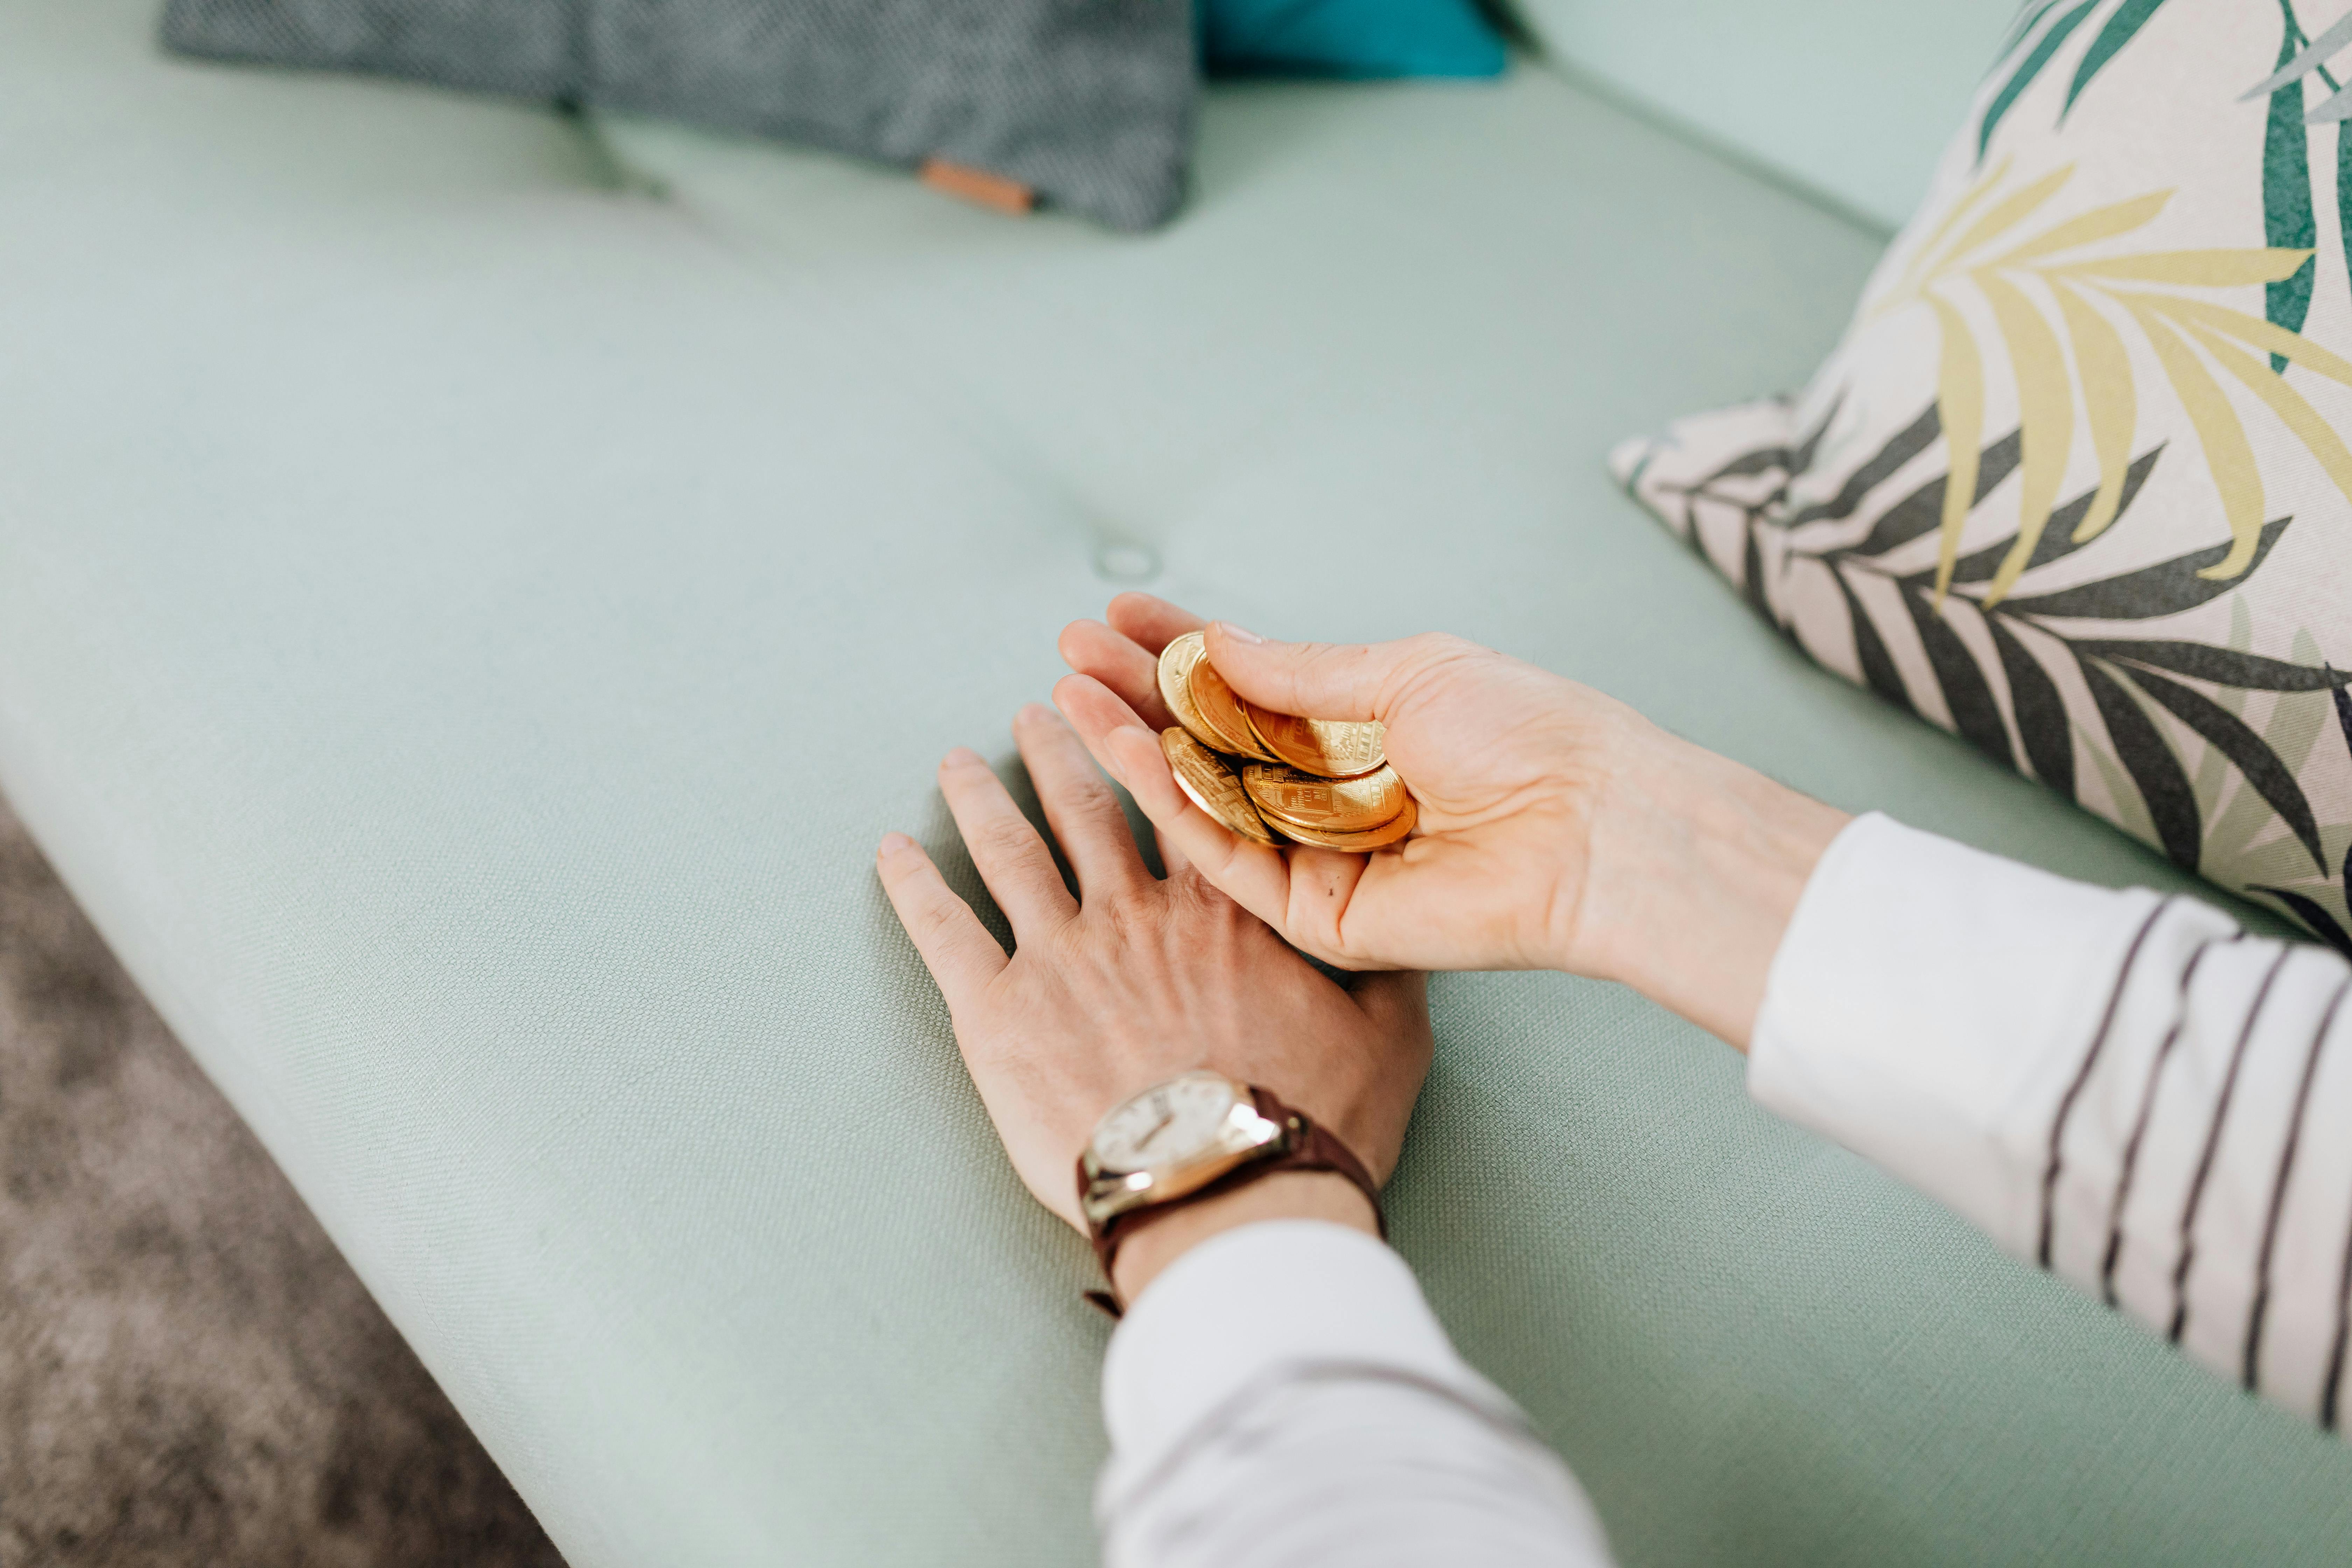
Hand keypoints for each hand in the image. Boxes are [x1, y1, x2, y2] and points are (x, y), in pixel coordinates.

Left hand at [876, 704, 1431, 1295]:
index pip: (1179, 801)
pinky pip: (943, 931)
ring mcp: (1060, 955)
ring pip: (1011, 851)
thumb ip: (1385, 971)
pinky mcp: (997, 1011)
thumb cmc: (1310, 1122)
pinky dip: (912, 885)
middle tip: (1039, 707)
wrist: (1227, 1189)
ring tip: (958, 760)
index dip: (1151, 749)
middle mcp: (1134, 913)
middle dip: (1061, 748)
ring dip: (982, 797)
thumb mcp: (1388, 1039)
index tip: (1131, 707)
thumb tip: (1397, 928)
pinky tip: (890, 850)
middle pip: (1086, 808)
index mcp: (1220, 909)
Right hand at [1055, 596, 1850, 1047]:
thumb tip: (1217, 643)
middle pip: (1212, 747)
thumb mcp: (1404, 671)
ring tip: (1070, 696)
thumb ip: (1302, 672)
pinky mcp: (1319, 918)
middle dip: (1138, 698)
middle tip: (1068, 653)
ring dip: (1135, 749)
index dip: (1181, 652)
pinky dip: (1178, 809)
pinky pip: (1231, 861)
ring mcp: (1321, 858)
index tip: (1118, 615)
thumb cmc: (1525, 734)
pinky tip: (1134, 755)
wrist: (1592, 823)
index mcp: (1360, 731)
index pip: (1248, 690)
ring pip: (1206, 804)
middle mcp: (1332, 796)